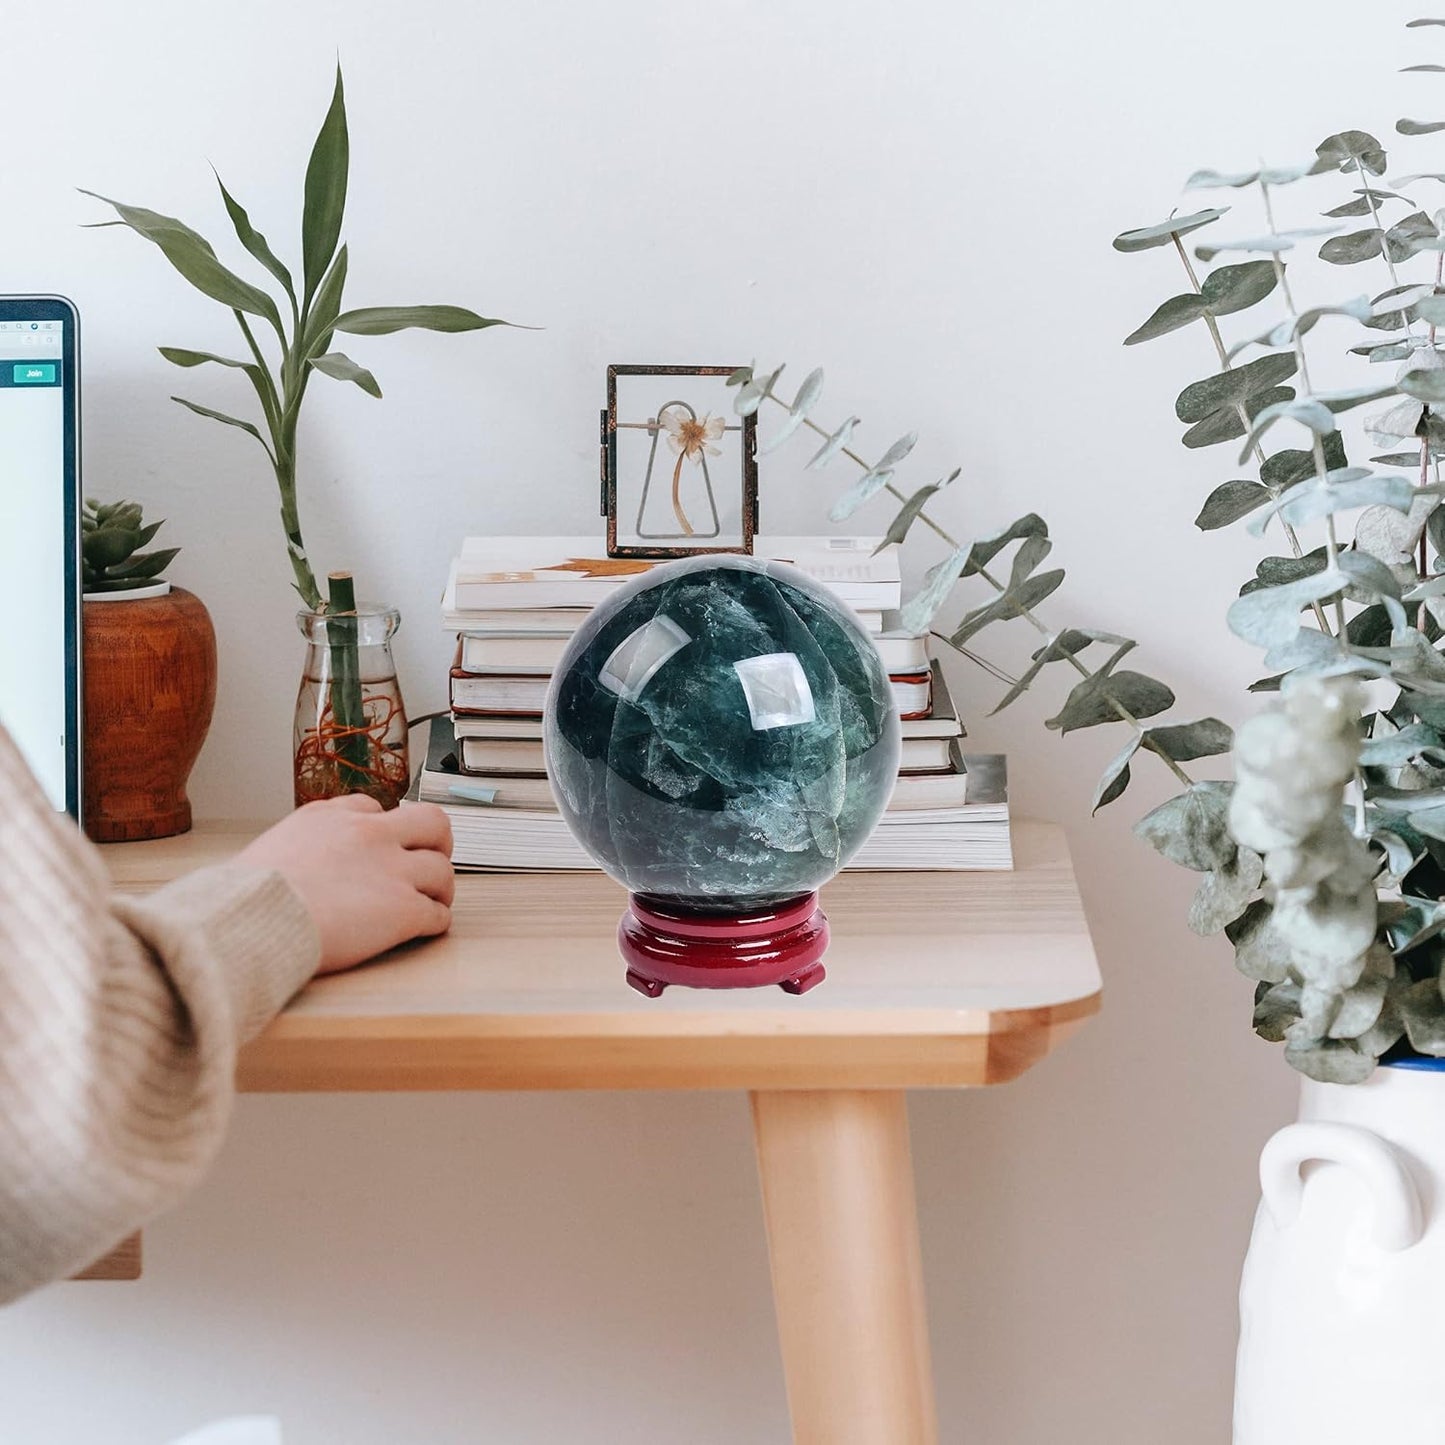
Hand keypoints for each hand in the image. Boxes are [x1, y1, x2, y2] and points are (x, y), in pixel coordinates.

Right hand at [237, 796, 454, 973]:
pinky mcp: (403, 909)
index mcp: (331, 817)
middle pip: (431, 822)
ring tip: (432, 901)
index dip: (383, 828)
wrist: (251, 920)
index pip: (374, 808)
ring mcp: (391, 870)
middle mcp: (369, 835)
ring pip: (442, 870)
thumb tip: (302, 865)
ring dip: (440, 888)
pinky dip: (435, 921)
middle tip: (433, 859)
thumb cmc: (245, 897)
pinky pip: (437, 913)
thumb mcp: (271, 848)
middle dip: (437, 842)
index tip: (382, 844)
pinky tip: (425, 928)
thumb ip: (302, 846)